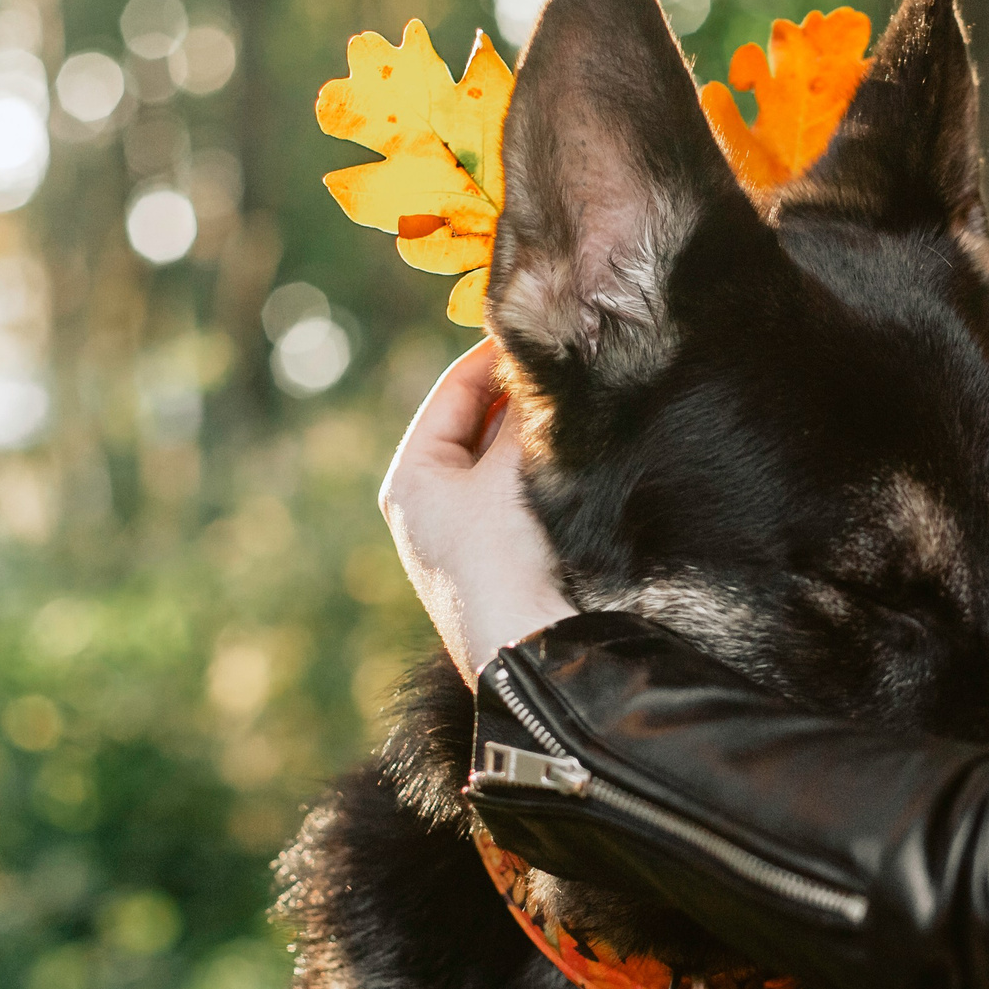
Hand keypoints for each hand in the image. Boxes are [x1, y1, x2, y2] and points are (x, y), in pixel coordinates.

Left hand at [380, 340, 576, 686]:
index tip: (540, 330)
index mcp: (410, 477)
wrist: (528, 657)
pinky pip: (517, 494)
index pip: (453, 389)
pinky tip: (579, 457)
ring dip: (535, 434)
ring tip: (577, 403)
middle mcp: (425, 505)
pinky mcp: (495, 562)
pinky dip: (542, 470)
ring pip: (499, 460)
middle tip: (568, 365)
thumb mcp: (512, 472)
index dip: (496, 354)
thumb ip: (527, 410)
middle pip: (475, 423)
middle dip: (519, 396)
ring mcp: (459, 537)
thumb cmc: (504, 560)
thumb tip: (546, 358)